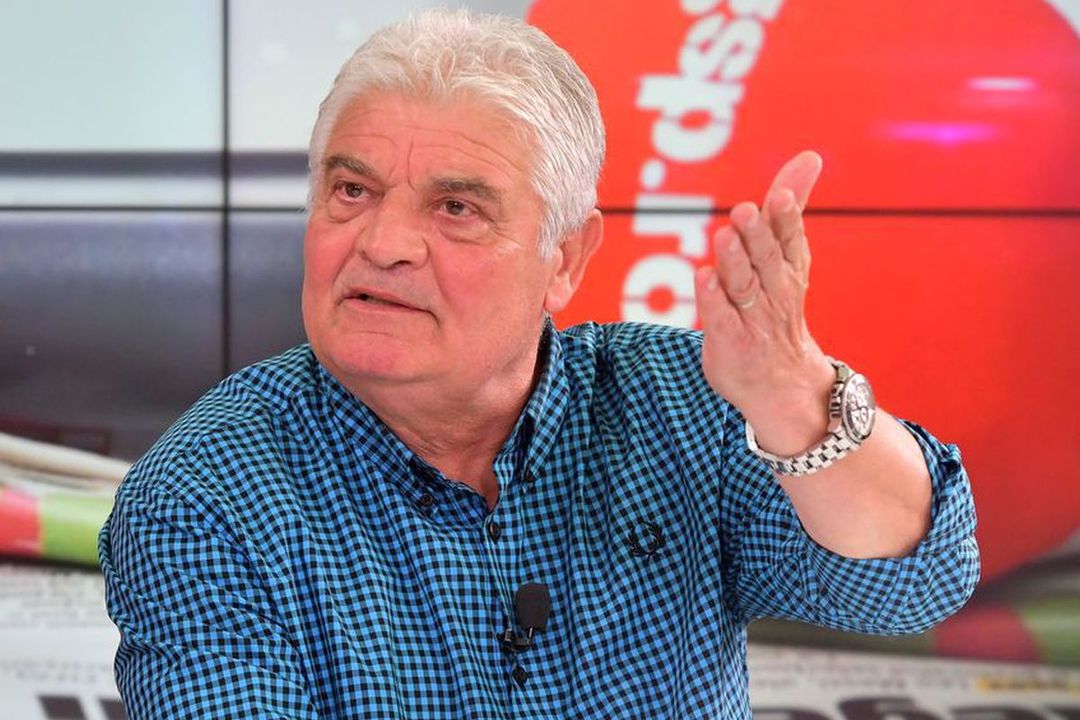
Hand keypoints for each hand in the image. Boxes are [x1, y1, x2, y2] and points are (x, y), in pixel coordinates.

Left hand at [693, 150, 834, 455]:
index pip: (789, 239)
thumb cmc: (777, 307)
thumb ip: (789, 208)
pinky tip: (703, 277)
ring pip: (743, 285)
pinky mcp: (729, 340)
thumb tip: (810, 156)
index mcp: (789, 268)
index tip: (779, 196)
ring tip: (724, 237)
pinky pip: (720, 316)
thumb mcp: (788, 257)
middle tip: (744, 211)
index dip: (785, 219)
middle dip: (756, 236)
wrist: (782, 383)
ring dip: (733, 261)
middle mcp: (773, 291)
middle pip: (765, 259)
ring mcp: (752, 318)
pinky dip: (713, 298)